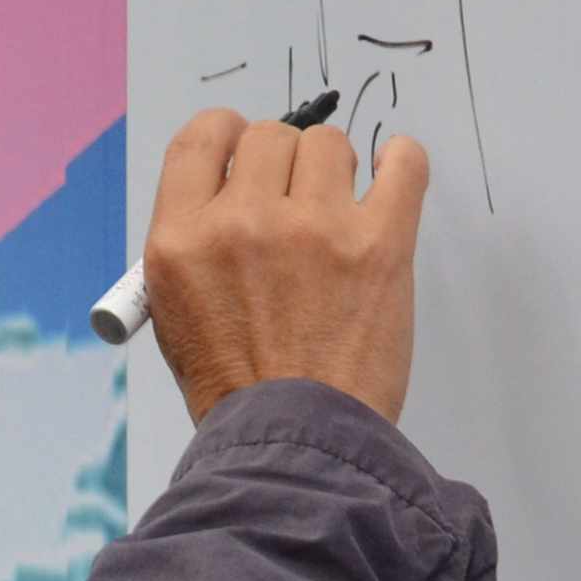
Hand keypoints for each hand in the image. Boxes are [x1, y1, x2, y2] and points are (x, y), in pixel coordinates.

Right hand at [142, 108, 426, 426]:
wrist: (296, 446)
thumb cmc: (238, 391)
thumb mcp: (177, 314)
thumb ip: (195, 246)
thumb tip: (232, 194)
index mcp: (181, 239)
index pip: (201, 138)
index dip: (227, 134)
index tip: (245, 152)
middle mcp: (242, 223)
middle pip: (269, 137)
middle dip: (284, 164)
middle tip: (296, 207)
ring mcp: (313, 230)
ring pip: (329, 145)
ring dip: (335, 171)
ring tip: (339, 216)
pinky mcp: (377, 246)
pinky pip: (403, 165)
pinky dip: (402, 161)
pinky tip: (394, 173)